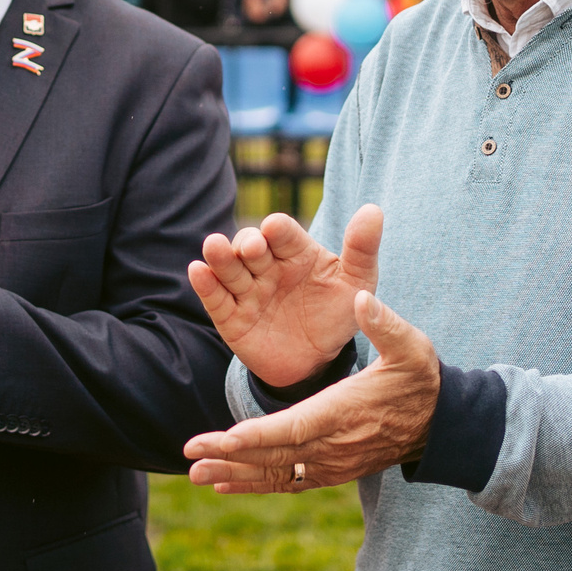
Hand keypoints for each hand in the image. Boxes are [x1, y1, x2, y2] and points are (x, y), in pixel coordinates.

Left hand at [184, 290, 438, 491]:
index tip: (225, 439)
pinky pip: (287, 482)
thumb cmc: (421, 379)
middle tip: (190, 453)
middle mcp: (333, 444)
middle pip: (275, 454)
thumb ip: (386, 323)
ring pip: (276, 473)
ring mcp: (331, 464)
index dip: (259, 434)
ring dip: (234, 475)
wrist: (440, 425)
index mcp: (345, 411)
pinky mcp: (330, 473)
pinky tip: (223, 485)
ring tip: (195, 474)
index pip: (296, 426)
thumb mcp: (412, 346)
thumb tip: (360, 298)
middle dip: (230, 456)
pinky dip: (254, 484)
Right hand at [189, 205, 382, 386]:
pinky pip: (215, 298)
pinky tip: (198, 270)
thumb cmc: (337, 314)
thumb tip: (373, 209)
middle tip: (252, 249)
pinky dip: (205, 283)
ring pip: (229, 268)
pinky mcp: (231, 317)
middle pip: (250, 245)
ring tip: (213, 246)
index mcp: (296, 251)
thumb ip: (362, 248)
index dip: (278, 229)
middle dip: (248, 243)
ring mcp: (248, 291)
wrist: (318, 361)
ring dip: (220, 256)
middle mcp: (267, 266)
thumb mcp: (357, 283)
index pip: (283, 233)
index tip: (275, 228)